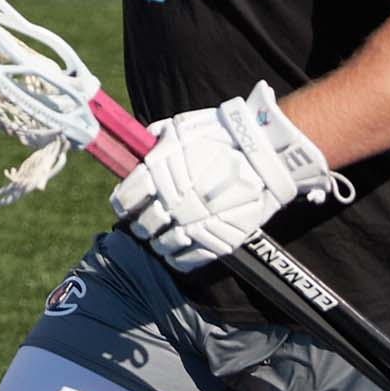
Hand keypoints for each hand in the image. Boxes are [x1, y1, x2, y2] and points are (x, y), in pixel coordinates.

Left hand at [110, 82, 345, 270]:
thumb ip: (153, 146)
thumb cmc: (220, 135)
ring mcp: (195, 224)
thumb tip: (133, 155)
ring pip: (162, 245)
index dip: (124, 204)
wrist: (265, 153)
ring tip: (162, 236)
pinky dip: (177, 259)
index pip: (126, 200)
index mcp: (158, 173)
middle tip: (145, 222)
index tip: (128, 206)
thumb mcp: (178, 130)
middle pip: (142, 225)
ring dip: (157, 242)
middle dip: (140, 224)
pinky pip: (186, 260)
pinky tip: (177, 251)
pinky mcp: (218, 240)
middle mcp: (173, 201)